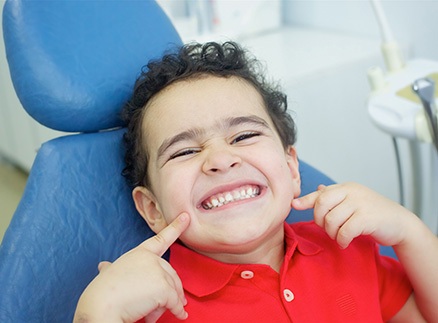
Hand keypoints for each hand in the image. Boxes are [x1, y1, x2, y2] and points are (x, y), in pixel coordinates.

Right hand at [74, 212, 189, 322]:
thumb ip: (112, 268)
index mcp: (139, 253)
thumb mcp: (108, 274)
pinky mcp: (163, 287)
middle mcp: (150, 259)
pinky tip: (179, 315)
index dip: (175, 227)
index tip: (186, 217)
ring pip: (174, 289)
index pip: (161, 239)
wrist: (100, 306)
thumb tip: (104, 266)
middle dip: (173, 289)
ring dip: (170, 304)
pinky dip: (177, 311)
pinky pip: (175, 302)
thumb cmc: (102, 293)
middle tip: (174, 303)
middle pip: (171, 274)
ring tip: (155, 314)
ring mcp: (157, 271)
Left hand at [291, 183, 414, 248]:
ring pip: (331, 220)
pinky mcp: (367, 218)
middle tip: (328, 229)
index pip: (321, 193)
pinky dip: (341, 240)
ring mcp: (360, 203)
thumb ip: (336, 197)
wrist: (401, 224)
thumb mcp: (353, 202)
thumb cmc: (373, 214)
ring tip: (339, 237)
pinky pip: (344, 231)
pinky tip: (345, 242)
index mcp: (346, 187)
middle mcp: (352, 192)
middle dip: (320, 220)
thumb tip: (318, 189)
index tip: (294, 205)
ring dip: (331, 233)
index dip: (306, 200)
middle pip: (321, 205)